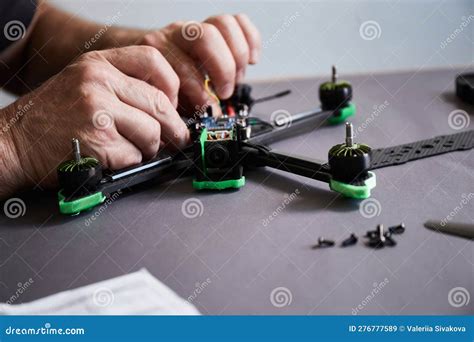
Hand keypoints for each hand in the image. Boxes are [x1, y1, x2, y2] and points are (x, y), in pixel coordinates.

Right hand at [2, 46, 188, 193]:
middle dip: (173, 128)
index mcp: (98, 63)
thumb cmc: (51, 117)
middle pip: (160, 103)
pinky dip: (130, 163)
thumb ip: (122, 86)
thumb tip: (169, 108)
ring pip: (152, 132)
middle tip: (176, 139)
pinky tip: (113, 159)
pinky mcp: (97, 141)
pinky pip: (135, 155)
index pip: (153, 60)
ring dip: (149, 149)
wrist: (14, 141)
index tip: (173, 104)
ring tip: (134, 149)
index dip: (172, 86)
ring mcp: (97, 110)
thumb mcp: (84, 83)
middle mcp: (98, 81)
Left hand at [117, 14, 261, 113]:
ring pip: (222, 25)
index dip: (200, 93)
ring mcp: (196, 27)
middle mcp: (176, 35)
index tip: (209, 111)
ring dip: (236, 56)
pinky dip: (250, 40)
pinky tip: (251, 61)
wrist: (148, 66)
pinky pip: (238, 21)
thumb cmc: (160, 88)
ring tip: (237, 79)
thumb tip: (201, 130)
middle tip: (225, 93)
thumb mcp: (165, 103)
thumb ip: (180, 112)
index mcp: (158, 53)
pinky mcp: (215, 25)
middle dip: (222, 69)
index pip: (184, 67)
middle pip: (205, 37)